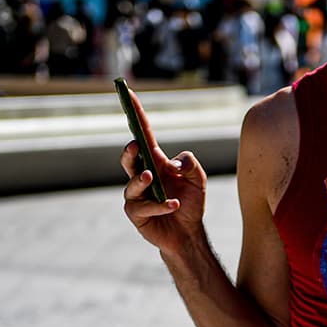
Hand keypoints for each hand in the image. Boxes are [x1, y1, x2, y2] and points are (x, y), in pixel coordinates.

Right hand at [119, 89, 206, 251]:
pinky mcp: (137, 215)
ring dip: (141, 180)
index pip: (142, 133)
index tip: (127, 93)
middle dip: (129, 150)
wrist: (189, 234)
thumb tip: (171, 164)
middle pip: (129, 158)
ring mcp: (137, 196)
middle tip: (136, 146)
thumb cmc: (191, 203)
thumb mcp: (198, 178)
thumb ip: (189, 163)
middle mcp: (142, 176)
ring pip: (131, 184)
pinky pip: (143, 207)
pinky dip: (159, 205)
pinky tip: (174, 205)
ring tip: (152, 178)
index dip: (135, 113)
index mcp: (155, 161)